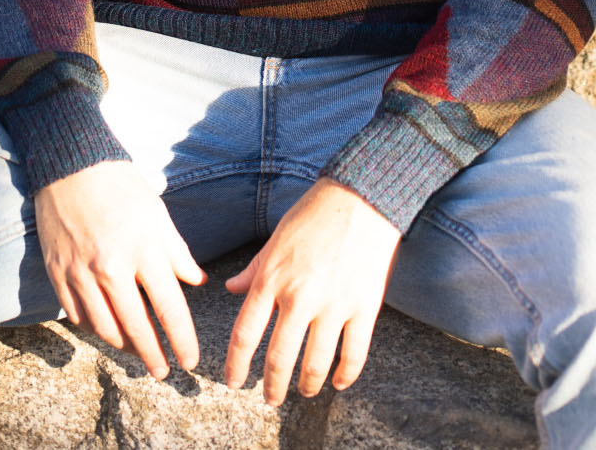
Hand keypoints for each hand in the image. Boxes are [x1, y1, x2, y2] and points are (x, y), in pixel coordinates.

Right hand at [34, 160, 205, 379]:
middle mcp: (111, 267)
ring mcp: (81, 273)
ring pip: (104, 328)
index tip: (190, 359)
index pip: (169, 307)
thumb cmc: (122, 188)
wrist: (71, 166)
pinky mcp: (58, 274)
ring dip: (124, 346)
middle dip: (153, 357)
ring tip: (138, 352)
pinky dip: (94, 327)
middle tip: (163, 372)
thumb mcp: (158, 215)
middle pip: (136, 328)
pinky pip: (77, 315)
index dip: (182, 339)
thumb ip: (178, 253)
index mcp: (143, 249)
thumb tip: (197, 282)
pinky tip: (106, 329)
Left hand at [223, 176, 400, 404]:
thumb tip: (231, 287)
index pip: (245, 334)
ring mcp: (334, 304)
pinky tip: (338, 383)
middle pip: (279, 358)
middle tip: (270, 398)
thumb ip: (254, 268)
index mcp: (272, 278)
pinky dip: (345, 376)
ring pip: (315, 363)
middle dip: (272, 386)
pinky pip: (354, 354)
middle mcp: (300, 296)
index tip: (235, 381)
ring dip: (306, 386)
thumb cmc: (315, 213)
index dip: (237, 365)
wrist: (362, 197)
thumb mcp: (276, 238)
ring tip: (303, 392)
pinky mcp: (365, 307)